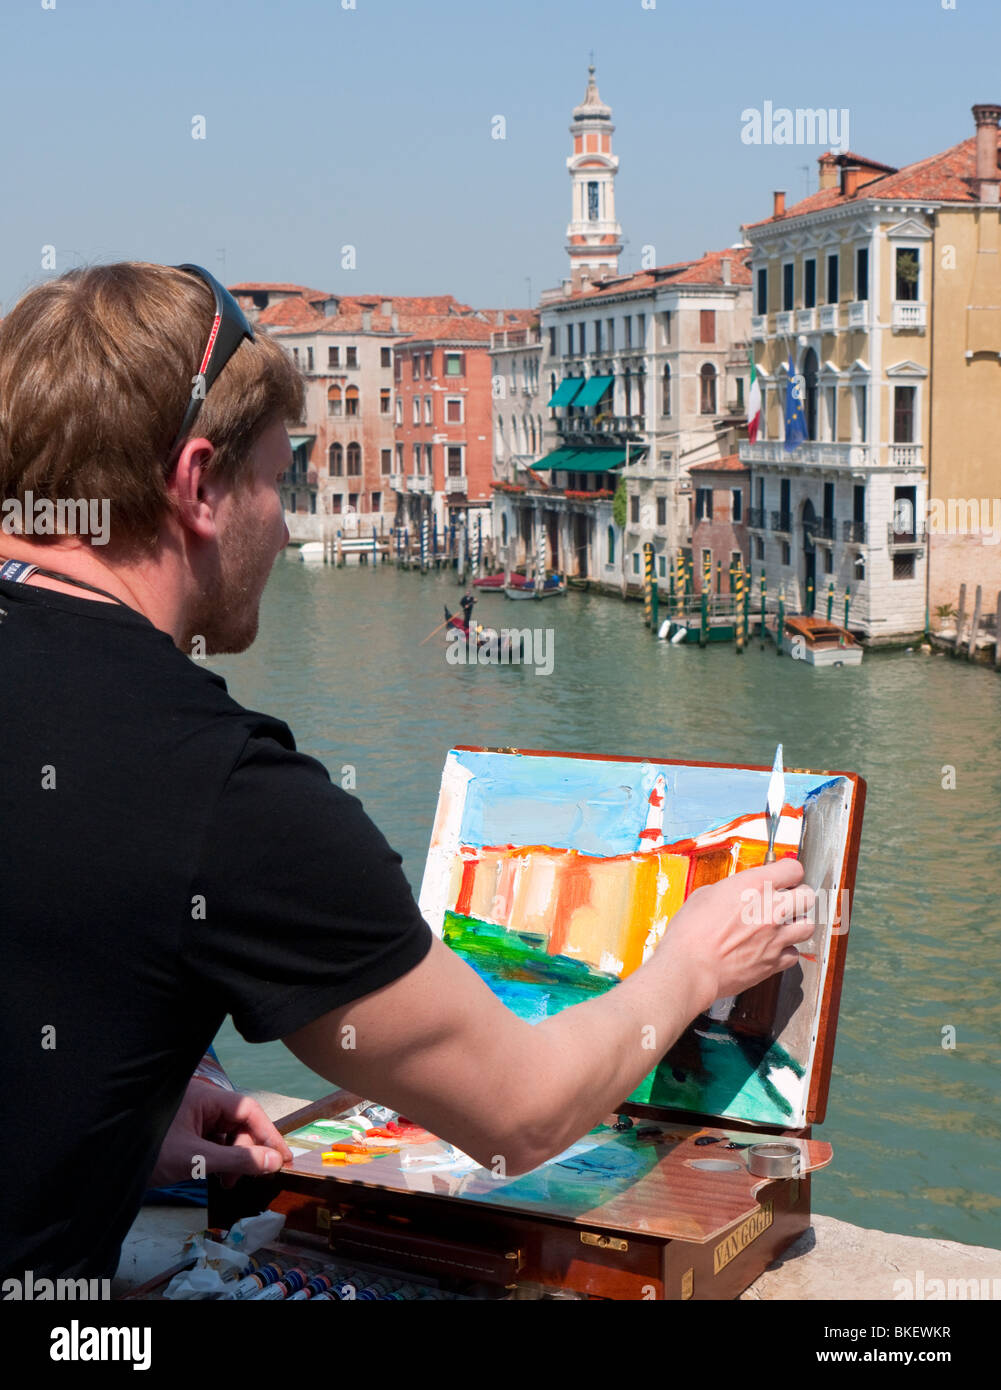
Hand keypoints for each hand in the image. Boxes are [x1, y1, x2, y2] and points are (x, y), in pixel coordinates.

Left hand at [149, 1079, 293, 1188]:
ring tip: (227, 1183)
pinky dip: (216, 1159)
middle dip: (246, 1152)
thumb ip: (237, 1161)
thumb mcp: (196, 1160)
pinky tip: (214, 1176)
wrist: (103, 1163)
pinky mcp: (181, 1133)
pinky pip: (209, 1141)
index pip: (248, 1110)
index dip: (268, 1133)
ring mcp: (189, 1117)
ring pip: (224, 1135)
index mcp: (205, 1098)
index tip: (283, 1158)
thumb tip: (274, 1161)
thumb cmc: (150, 1153)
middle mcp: (199, 1103)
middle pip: (237, 1123)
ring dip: (232, 1159)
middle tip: (247, 1178)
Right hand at [659, 858, 815, 1015]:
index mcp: (754, 885)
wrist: (689, 966)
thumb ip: (729, 890)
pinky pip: (794, 954)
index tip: (784, 876)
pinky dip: (786, 951)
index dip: (789, 872)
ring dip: (798, 924)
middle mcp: (771, 909)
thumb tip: (734, 892)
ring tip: (785, 926)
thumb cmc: (690, 932)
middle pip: (808, 896)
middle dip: (799, 896)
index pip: (793, 869)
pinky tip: (773, 949)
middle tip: (788, 900)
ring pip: (808, 926)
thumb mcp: (706, 895)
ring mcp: (775, 937)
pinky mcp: (773, 962)